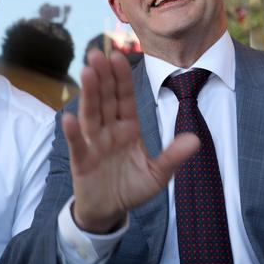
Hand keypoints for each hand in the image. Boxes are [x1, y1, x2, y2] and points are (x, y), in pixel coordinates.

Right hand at [63, 50, 199, 233]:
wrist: (109, 211)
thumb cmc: (131, 188)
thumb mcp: (158, 174)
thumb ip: (173, 156)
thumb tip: (195, 139)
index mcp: (128, 129)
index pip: (124, 99)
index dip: (122, 79)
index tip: (119, 56)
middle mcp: (109, 131)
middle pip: (105, 100)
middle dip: (103, 77)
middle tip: (97, 53)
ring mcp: (93, 144)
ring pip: (91, 115)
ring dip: (89, 94)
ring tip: (86, 72)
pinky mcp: (81, 161)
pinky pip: (77, 145)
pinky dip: (72, 132)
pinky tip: (68, 117)